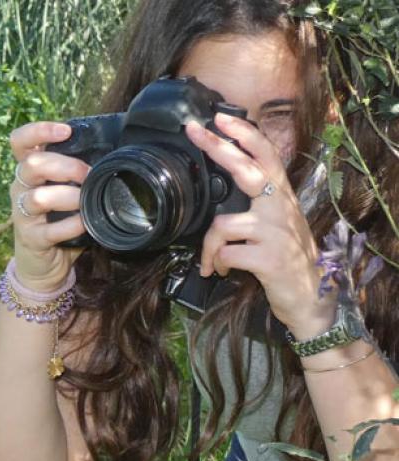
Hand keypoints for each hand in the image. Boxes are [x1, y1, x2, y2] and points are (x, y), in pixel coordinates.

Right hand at [8, 121, 90, 291]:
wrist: (42, 265)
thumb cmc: (58, 220)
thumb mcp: (63, 190)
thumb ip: (76, 172)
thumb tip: (115, 152)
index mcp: (28, 171)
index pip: (20, 142)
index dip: (39, 131)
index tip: (65, 131)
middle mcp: (20, 189)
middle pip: (32, 164)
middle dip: (65, 166)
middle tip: (87, 174)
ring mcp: (22, 214)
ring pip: (38, 197)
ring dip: (68, 196)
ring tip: (85, 200)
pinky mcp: (31, 238)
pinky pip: (51, 230)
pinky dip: (72, 225)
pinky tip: (84, 223)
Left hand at [185, 114, 335, 339]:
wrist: (310, 298)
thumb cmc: (286, 259)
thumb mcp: (277, 225)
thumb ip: (257, 205)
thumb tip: (228, 186)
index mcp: (281, 197)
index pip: (265, 155)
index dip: (244, 134)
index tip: (220, 118)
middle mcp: (280, 208)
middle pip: (245, 169)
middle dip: (217, 147)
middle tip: (193, 131)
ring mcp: (276, 232)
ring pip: (222, 224)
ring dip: (209, 247)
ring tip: (212, 262)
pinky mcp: (268, 257)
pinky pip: (226, 253)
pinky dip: (218, 263)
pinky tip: (222, 271)